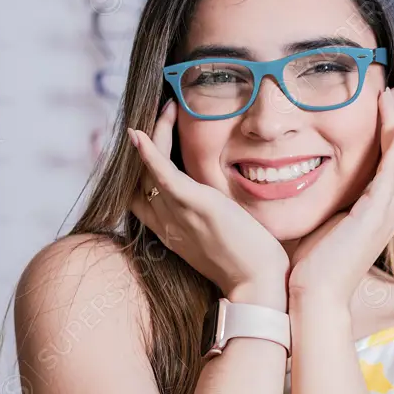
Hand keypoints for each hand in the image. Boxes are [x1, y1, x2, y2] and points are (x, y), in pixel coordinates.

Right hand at [128, 100, 289, 297]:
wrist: (257, 286)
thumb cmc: (248, 266)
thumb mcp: (220, 241)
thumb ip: (209, 221)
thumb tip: (219, 207)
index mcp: (171, 233)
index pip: (139, 198)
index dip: (136, 170)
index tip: (143, 145)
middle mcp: (167, 223)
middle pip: (139, 179)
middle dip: (142, 145)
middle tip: (159, 114)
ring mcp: (178, 214)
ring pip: (149, 170)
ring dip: (153, 135)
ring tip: (165, 108)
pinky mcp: (195, 206)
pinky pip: (163, 176)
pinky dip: (149, 154)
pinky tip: (138, 133)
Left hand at [288, 86, 393, 302]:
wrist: (315, 297)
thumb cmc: (314, 270)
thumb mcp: (325, 229)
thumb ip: (330, 209)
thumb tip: (312, 193)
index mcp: (378, 220)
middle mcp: (389, 215)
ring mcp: (384, 214)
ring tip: (393, 95)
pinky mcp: (373, 213)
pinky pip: (390, 172)